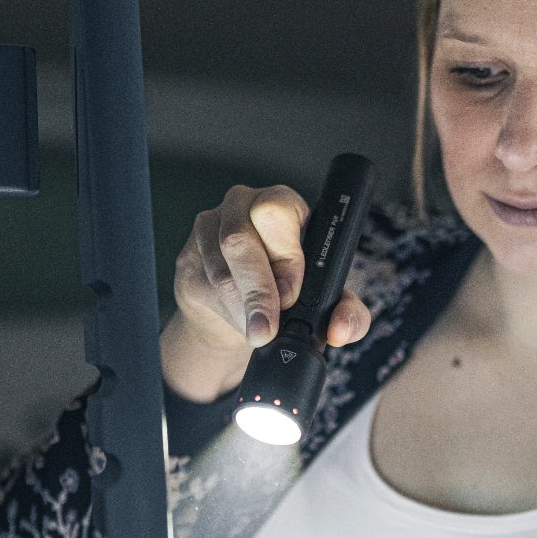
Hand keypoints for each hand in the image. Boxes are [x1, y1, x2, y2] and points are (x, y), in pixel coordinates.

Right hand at [162, 183, 371, 401]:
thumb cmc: (289, 297)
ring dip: (241, 308)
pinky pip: (201, 284)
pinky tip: (238, 321)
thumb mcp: (327, 306)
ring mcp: (210, 228)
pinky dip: (223, 312)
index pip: (277, 209)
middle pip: (240, 239)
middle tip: (268, 327)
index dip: (284, 254)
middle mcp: (243, 206)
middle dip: (258, 290)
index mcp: (284, 206)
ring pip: (219, 269)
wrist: (242, 314)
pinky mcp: (187, 256)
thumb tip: (340, 330)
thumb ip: (349, 316)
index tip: (291, 295)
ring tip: (259, 331)